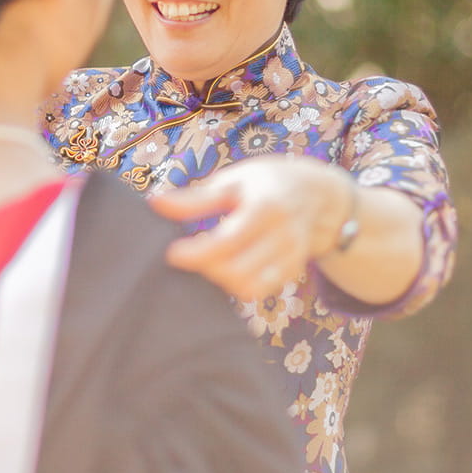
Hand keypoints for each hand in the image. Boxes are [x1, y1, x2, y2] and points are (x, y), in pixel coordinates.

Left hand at [148, 156, 351, 301]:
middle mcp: (284, 237)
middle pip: (238, 272)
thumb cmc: (265, 183)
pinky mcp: (291, 273)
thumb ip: (195, 198)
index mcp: (266, 208)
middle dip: (206, 268)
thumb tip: (155, 203)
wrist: (317, 194)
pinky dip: (237, 286)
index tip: (171, 254)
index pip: (228, 242)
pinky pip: (259, 292)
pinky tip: (224, 269)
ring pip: (249, 288)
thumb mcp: (232, 180)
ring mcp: (291, 258)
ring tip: (206, 261)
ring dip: (220, 281)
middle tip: (187, 255)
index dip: (197, 253)